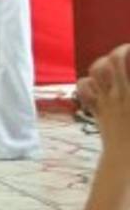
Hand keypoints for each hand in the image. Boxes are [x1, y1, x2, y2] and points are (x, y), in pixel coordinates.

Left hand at [78, 44, 129, 160]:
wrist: (124, 160)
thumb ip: (128, 94)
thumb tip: (124, 90)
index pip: (126, 66)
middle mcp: (118, 95)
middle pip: (113, 62)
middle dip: (120, 51)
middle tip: (127, 49)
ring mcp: (104, 101)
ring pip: (95, 72)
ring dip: (103, 63)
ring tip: (111, 62)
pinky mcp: (96, 110)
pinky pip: (84, 90)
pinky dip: (88, 81)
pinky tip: (96, 81)